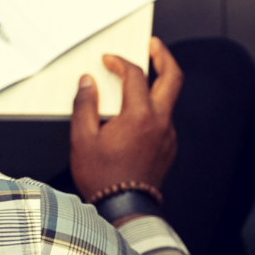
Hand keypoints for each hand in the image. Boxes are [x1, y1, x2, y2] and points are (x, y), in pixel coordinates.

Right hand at [70, 37, 181, 201]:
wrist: (124, 209)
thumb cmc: (102, 177)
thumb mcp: (83, 139)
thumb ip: (84, 105)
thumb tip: (87, 83)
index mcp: (139, 116)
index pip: (135, 75)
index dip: (120, 62)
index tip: (108, 60)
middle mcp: (160, 122)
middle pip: (172, 77)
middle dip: (163, 56)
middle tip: (152, 45)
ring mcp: (168, 135)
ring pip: (169, 99)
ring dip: (156, 84)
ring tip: (138, 81)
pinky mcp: (168, 147)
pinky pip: (163, 119)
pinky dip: (152, 107)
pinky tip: (135, 113)